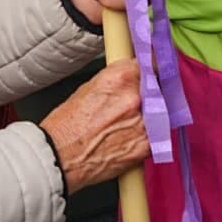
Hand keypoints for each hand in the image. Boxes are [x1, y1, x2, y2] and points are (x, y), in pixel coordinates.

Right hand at [38, 60, 148, 192]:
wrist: (59, 157)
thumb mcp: (89, 87)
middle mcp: (134, 99)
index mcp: (119, 78)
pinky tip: (128, 137)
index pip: (151, 64)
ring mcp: (143, 124)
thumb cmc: (66, 125)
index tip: (156, 70)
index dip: (153, 68)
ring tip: (128, 123)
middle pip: (159, 88)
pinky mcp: (145, 147)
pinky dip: (148, 135)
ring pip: (161, 113)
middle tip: (138, 101)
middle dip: (152, 92)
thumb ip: (117, 81)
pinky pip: (157, 135)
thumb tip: (133, 78)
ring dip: (152, 115)